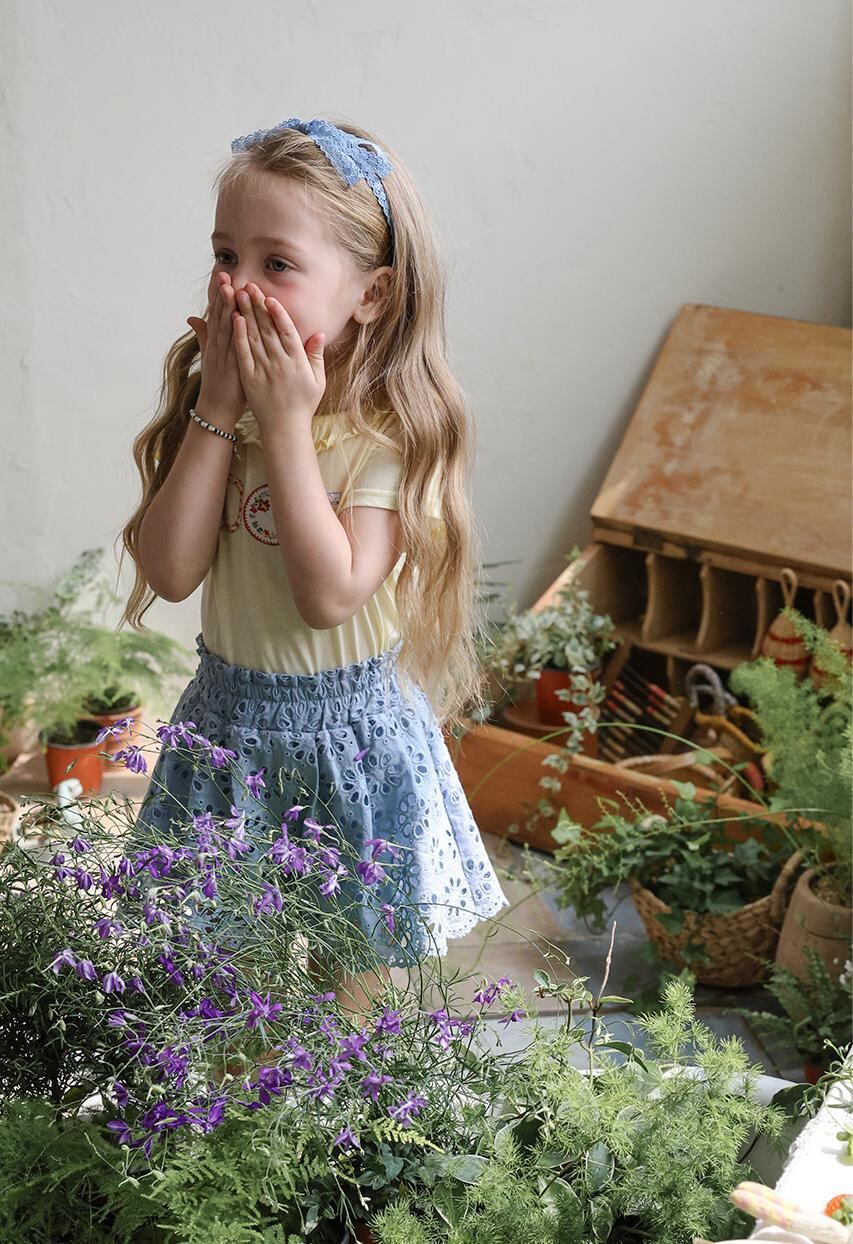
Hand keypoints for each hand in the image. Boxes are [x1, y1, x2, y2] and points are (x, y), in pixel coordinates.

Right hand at [186, 273, 246, 425]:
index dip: (218, 294)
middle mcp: (217, 346)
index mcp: (215, 343)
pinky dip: (234, 332)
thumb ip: (203, 336)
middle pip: (219, 315)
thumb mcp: (210, 357)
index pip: (216, 313)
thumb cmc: (219, 384)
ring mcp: (223, 356)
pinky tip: (237, 317)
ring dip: (226, 307)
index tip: (221, 274)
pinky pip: (233, 346)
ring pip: (225, 327)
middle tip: (224, 272)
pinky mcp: (231, 367)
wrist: (216, 410)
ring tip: (229, 287)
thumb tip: (192, 317)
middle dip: (221, 294)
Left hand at [231, 283, 325, 430]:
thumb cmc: (303, 404)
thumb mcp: (317, 381)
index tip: (270, 297)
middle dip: (257, 306)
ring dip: (246, 314)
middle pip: (267, 329)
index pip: (287, 332)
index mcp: (297, 362)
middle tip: (250, 286)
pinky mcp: (250, 378)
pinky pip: (244, 354)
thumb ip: (316, 356)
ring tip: (239, 295)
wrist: (285, 428)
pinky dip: (239, 336)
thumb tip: (319, 333)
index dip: (278, 313)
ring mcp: (264, 371)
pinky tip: (234, 321)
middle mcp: (280, 364)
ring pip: (254, 337)